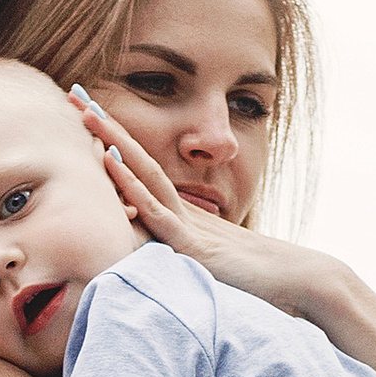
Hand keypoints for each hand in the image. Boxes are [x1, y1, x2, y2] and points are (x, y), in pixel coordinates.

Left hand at [71, 90, 340, 321]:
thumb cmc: (262, 280)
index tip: (89, 116)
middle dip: (106, 128)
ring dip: (113, 143)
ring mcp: (187, 225)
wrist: (300, 283)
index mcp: (185, 214)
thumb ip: (188, 259)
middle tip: (75, 94)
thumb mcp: (214, 266)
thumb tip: (162, 262)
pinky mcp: (192, 246)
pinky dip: (131, 185)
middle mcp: (184, 210)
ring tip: (86, 113)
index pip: (142, 170)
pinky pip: (155, 211)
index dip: (115, 143)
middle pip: (138, 160)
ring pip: (143, 174)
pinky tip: (108, 163)